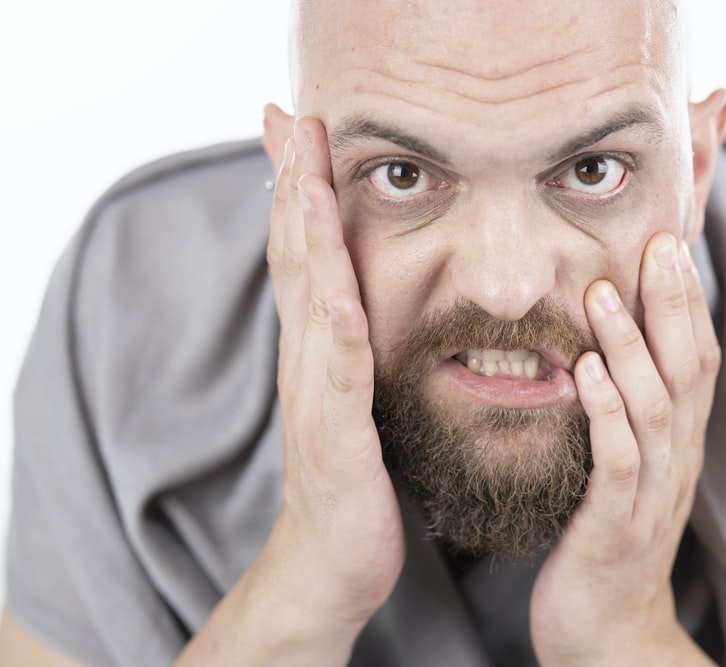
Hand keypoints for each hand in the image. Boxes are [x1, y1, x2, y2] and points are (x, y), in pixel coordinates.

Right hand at [265, 114, 404, 635]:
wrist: (333, 559)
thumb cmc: (354, 476)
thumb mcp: (352, 396)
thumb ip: (355, 345)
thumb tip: (365, 296)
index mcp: (315, 349)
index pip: (302, 255)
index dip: (296, 191)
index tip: (298, 130)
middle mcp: (306, 362)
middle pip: (294, 260)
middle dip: (291, 187)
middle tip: (289, 119)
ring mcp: (316, 398)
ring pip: (311, 304)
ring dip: (306, 240)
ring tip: (303, 177)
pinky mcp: (338, 439)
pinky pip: (341, 378)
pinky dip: (338, 333)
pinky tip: (340, 297)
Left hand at [529, 233, 719, 665]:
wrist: (608, 631)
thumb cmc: (609, 537)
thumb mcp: (630, 466)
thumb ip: (630, 410)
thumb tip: (609, 345)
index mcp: (679, 441)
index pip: (696, 356)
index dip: (688, 298)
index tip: (672, 239)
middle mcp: (676, 460)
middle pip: (688, 368)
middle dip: (673, 303)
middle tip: (658, 242)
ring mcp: (651, 494)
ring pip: (654, 407)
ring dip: (631, 347)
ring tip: (604, 293)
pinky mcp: (615, 526)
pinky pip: (617, 463)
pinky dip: (606, 415)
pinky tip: (586, 374)